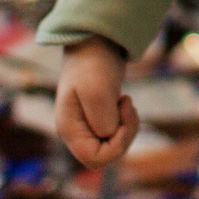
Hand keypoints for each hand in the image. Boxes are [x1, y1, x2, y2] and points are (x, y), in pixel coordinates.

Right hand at [56, 37, 139, 166]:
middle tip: (128, 105)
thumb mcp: (98, 90)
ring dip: (127, 127)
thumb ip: (102, 120)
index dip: (116, 146)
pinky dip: (125, 122)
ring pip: (112, 146)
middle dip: (124, 136)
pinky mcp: (98, 118)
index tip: (124, 116)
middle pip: (105, 156)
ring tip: (126, 101)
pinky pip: (115, 134)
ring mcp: (86, 126)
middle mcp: (75, 132)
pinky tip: (123, 102)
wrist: (96, 40)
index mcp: (69, 129)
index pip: (94, 159)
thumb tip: (108, 137)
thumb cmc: (93, 63)